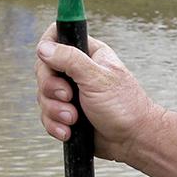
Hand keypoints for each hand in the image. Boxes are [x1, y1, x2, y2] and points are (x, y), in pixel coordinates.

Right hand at [35, 29, 162, 160]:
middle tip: (68, 96)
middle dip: (51, 88)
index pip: (57, 36)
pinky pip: (47, 116)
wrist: (133, 140)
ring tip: (74, 119)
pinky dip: (55, 125)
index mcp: (88, 54)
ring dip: (55, 110)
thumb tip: (44, 48)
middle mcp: (77, 71)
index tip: (51, 64)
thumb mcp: (97, 78)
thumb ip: (70, 60)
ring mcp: (71, 93)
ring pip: (43, 95)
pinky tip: (69, 131)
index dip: (47, 48)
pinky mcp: (67, 114)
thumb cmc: (124, 107)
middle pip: (43, 69)